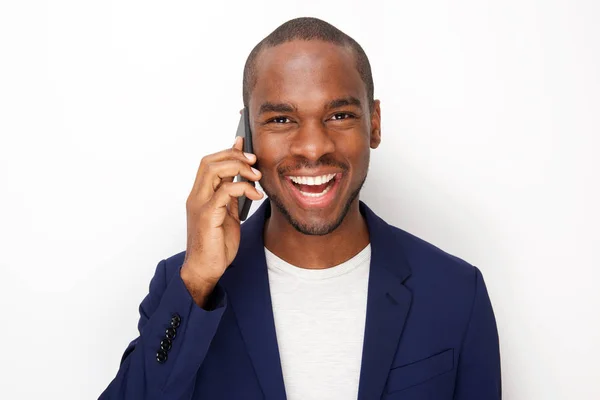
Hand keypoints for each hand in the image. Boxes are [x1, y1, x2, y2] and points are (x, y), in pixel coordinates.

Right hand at [180, 137, 262, 305]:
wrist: (205, 270)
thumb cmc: (216, 245)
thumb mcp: (227, 215)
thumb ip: (232, 196)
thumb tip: (241, 178)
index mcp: (200, 195)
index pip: (209, 163)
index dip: (228, 152)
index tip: (246, 147)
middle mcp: (196, 197)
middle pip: (209, 161)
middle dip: (234, 156)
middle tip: (254, 161)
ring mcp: (200, 205)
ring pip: (213, 170)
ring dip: (238, 168)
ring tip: (256, 175)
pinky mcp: (207, 215)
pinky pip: (224, 191)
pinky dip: (242, 188)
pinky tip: (256, 195)